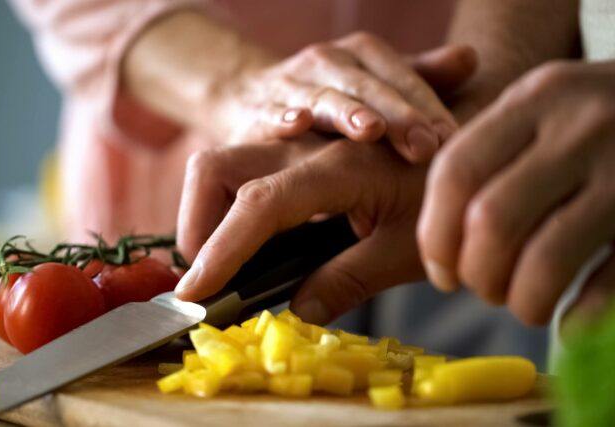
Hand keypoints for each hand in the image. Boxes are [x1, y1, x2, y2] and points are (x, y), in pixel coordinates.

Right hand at [174, 136, 426, 323]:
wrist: (469, 146)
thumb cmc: (449, 199)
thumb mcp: (407, 250)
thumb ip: (348, 279)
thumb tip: (298, 309)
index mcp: (337, 169)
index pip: (259, 204)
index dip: (221, 250)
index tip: (193, 294)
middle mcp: (307, 148)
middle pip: (218, 167)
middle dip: (197, 223)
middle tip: (208, 277)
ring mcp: (298, 149)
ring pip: (225, 165)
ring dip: (210, 215)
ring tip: (225, 263)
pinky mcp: (298, 157)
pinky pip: (245, 174)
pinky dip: (232, 208)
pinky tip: (251, 243)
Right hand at [213, 32, 475, 161]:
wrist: (253, 99)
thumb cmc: (330, 98)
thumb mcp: (376, 85)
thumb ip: (421, 77)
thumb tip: (471, 58)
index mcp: (363, 55)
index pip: (404, 78)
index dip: (428, 107)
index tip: (452, 138)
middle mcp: (330, 62)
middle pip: (370, 87)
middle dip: (398, 115)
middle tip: (426, 145)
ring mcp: (293, 84)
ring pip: (324, 98)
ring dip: (347, 113)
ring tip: (371, 131)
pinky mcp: (261, 110)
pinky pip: (272, 114)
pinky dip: (283, 118)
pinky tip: (295, 125)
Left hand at [417, 60, 614, 324]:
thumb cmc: (598, 117)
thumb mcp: (543, 107)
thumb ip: (490, 154)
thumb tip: (438, 248)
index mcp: (535, 100)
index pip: (456, 173)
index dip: (435, 236)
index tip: (441, 272)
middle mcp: (580, 130)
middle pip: (492, 220)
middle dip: (476, 271)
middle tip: (485, 287)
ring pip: (546, 258)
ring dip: (522, 299)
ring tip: (524, 304)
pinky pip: (610, 283)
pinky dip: (581, 315)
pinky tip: (570, 321)